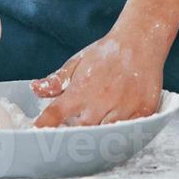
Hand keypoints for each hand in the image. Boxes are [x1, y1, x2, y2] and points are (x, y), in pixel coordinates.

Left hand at [31, 31, 164, 126]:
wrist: (140, 40)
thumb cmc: (106, 53)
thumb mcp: (77, 62)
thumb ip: (56, 80)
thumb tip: (34, 89)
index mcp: (81, 89)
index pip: (55, 115)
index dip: (44, 128)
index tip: (37, 137)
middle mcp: (101, 100)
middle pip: (81, 133)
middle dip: (74, 137)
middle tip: (72, 135)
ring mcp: (124, 107)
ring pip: (106, 137)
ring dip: (98, 137)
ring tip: (95, 130)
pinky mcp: (144, 111)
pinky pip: (130, 134)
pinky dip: (121, 135)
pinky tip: (116, 129)